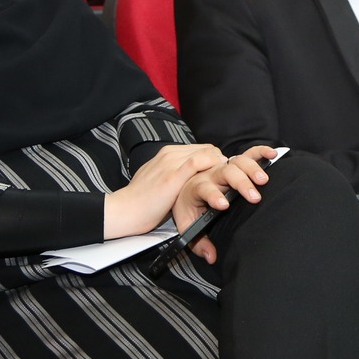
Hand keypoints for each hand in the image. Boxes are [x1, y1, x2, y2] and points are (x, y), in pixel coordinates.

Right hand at [103, 143, 223, 238]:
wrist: (125, 210)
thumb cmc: (141, 201)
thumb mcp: (158, 181)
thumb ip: (173, 175)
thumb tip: (187, 179)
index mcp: (167, 154)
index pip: (200, 149)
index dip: (215, 159)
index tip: (223, 172)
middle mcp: (170, 154)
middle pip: (206, 149)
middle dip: (222, 161)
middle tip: (232, 176)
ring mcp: (171, 163)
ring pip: (205, 152)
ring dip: (222, 163)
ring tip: (233, 176)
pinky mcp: (172, 175)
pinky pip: (197, 162)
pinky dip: (212, 165)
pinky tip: (221, 176)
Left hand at [174, 145, 280, 262]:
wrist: (185, 187)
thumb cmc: (189, 207)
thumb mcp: (188, 226)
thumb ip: (198, 242)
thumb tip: (211, 257)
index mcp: (196, 188)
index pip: (204, 189)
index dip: (214, 195)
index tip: (224, 204)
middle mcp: (210, 174)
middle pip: (225, 173)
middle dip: (240, 183)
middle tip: (255, 196)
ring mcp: (223, 166)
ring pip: (237, 162)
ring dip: (252, 168)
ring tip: (264, 180)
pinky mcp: (233, 163)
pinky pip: (247, 154)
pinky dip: (260, 152)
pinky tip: (272, 154)